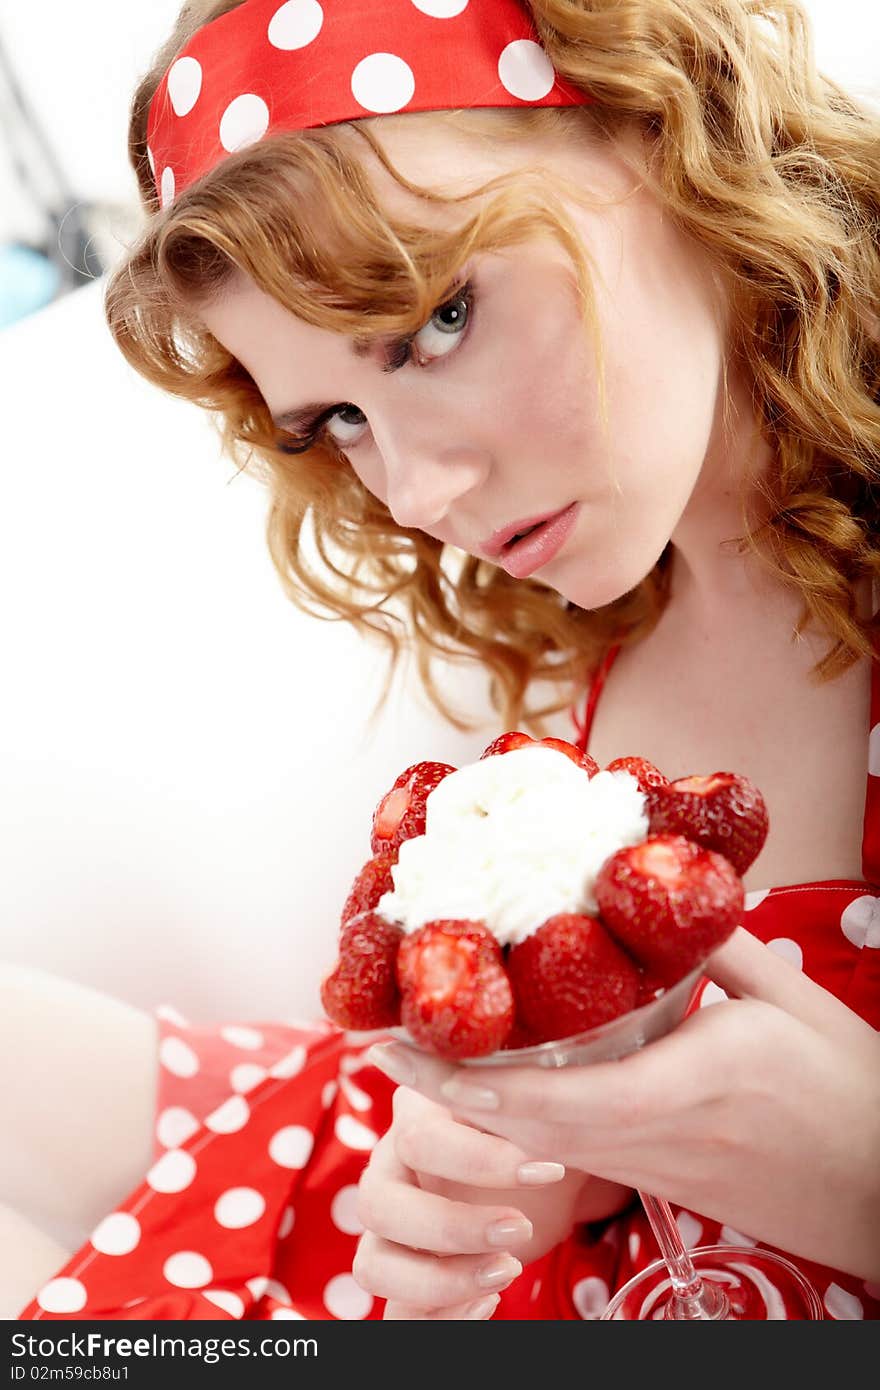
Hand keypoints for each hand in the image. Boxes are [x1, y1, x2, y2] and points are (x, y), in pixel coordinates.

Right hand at [352, 1083, 630, 1318]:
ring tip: (507, 1271)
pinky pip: (396, 1313)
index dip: (479, 1161)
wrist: (541, 1168)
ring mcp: (388, 1227)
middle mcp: (388, 1169)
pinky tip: (490, 1300)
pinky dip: (443, 1315)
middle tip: (521, 1228)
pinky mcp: (402, 1274)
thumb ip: (521, 1099)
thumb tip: (529, 1090)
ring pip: (372, 1266)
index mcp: (414, 1115)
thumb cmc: (532, 1127)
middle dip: (451, 1227)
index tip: (547, 1170)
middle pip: (377, 1205)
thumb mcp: (531, 1107)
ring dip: (438, 1281)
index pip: (420, 1139)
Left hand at [368, 929, 879, 1281]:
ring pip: (540, 1149)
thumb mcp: (794, 1002)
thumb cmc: (851, 1096)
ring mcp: (651, 1170)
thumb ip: (719, 947)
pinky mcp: (659, 1183)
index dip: (468, 1080)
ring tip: (424, 1058)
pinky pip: (572, 1154)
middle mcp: (653, 1135)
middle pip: (524, 1129)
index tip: (405, 1043)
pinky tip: (499, 1091)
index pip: (554, 1096)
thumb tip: (658, 894)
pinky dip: (521, 1124)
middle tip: (386, 1042)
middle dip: (447, 1092)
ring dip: (474, 1110)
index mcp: (688, 1082)